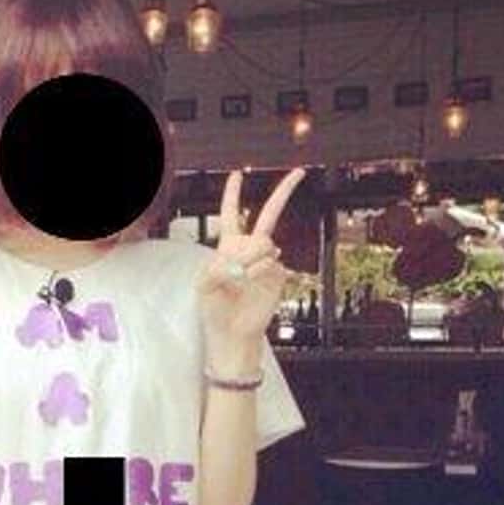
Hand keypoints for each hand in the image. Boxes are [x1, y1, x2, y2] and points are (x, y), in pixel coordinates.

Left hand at [198, 167, 304, 352]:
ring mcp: (267, 260)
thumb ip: (217, 266)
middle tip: (300, 172)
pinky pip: (271, 262)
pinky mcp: (278, 275)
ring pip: (264, 242)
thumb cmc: (215, 309)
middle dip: (284, 192)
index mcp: (228, 247)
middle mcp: (250, 249)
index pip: (231, 214)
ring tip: (239, 277)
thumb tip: (241, 260)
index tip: (237, 174)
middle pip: (269, 214)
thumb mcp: (203, 285)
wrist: (233, 332)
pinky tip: (250, 282)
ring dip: (248, 257)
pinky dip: (257, 271)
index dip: (233, 194)